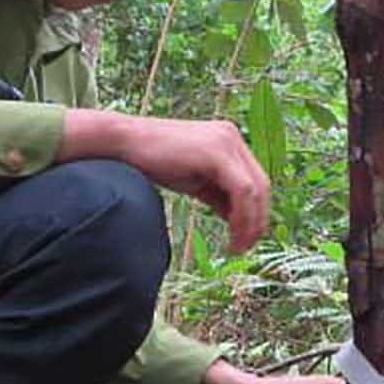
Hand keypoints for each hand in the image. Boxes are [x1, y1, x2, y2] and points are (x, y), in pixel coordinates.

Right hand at [61, 110, 269, 251]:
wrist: (122, 144)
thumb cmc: (153, 162)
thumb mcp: (195, 182)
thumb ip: (219, 195)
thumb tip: (238, 220)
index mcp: (228, 140)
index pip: (255, 179)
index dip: (257, 211)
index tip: (248, 237)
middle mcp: (232, 136)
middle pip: (262, 184)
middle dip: (258, 219)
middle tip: (247, 247)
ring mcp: (226, 142)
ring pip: (256, 189)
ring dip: (252, 222)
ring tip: (239, 246)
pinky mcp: (217, 152)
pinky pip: (242, 189)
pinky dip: (242, 215)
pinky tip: (233, 233)